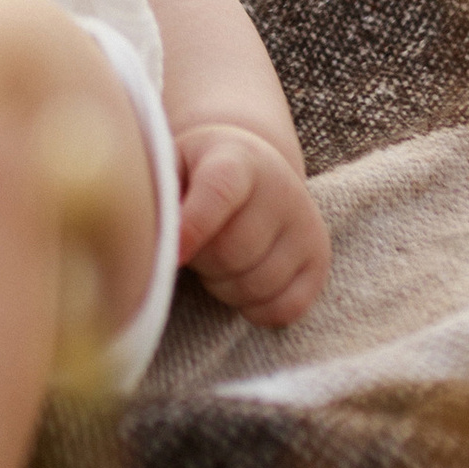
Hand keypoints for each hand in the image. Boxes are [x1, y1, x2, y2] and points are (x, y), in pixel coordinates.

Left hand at [174, 124, 329, 325]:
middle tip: (193, 248)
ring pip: (256, 286)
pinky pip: (284, 308)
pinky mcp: (318, 259)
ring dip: (224, 287)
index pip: (219, 192)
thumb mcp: (171, 165)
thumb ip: (157, 196)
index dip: (193, 227)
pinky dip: (255, 308)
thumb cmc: (196, 174)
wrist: (254, 169)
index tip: (171, 257)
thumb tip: (151, 244)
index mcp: (236, 158)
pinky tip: (242, 281)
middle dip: (202, 262)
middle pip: (231, 252)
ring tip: (216, 260)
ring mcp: (305, 224)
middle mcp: (280, 188)